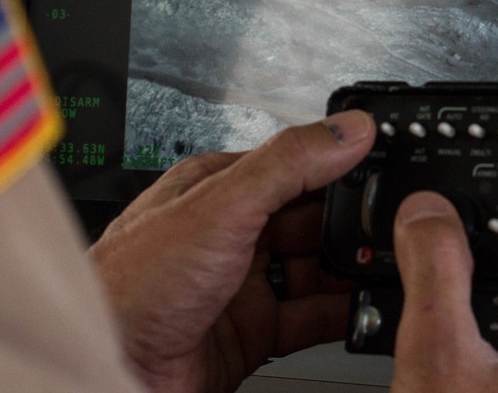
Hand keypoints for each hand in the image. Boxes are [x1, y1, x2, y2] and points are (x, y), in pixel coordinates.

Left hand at [90, 110, 375, 392]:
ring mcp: (242, 284)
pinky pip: (310, 317)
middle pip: (309, 219)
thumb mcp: (220, 206)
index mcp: (217, 188)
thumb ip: (287, 164)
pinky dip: (341, 314)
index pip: (292, 166)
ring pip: (314, 269)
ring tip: (383, 267)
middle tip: (388, 227)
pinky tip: (361, 308)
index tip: (381, 170)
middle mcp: (230, 233)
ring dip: (349, 269)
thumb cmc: (131, 285)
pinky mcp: (252, 333)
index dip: (337, 168)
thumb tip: (346, 129)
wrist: (110, 368)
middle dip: (350, 224)